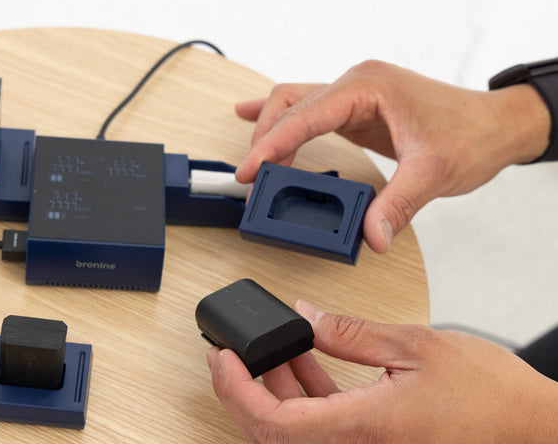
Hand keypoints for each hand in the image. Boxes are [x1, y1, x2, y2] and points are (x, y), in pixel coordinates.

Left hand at [207, 300, 557, 443]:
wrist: (529, 426)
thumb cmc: (488, 393)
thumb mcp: (414, 345)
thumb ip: (351, 332)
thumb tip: (305, 318)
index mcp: (365, 426)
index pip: (275, 424)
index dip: (237, 392)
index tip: (222, 360)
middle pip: (272, 433)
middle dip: (243, 391)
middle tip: (231, 353)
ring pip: (294, 430)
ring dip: (273, 389)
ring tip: (271, 347)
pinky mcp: (374, 442)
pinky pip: (321, 424)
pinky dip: (304, 392)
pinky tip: (305, 358)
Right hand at [234, 61, 549, 252]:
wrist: (497, 124)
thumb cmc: (472, 133)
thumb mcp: (434, 171)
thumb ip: (397, 205)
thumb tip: (369, 237)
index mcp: (368, 87)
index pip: (304, 114)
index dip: (270, 144)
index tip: (249, 171)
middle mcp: (356, 84)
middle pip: (290, 104)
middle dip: (264, 141)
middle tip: (250, 179)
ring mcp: (355, 95)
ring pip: (295, 104)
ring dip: (270, 132)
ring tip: (253, 164)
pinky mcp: (357, 109)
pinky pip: (309, 111)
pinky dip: (282, 120)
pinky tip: (256, 119)